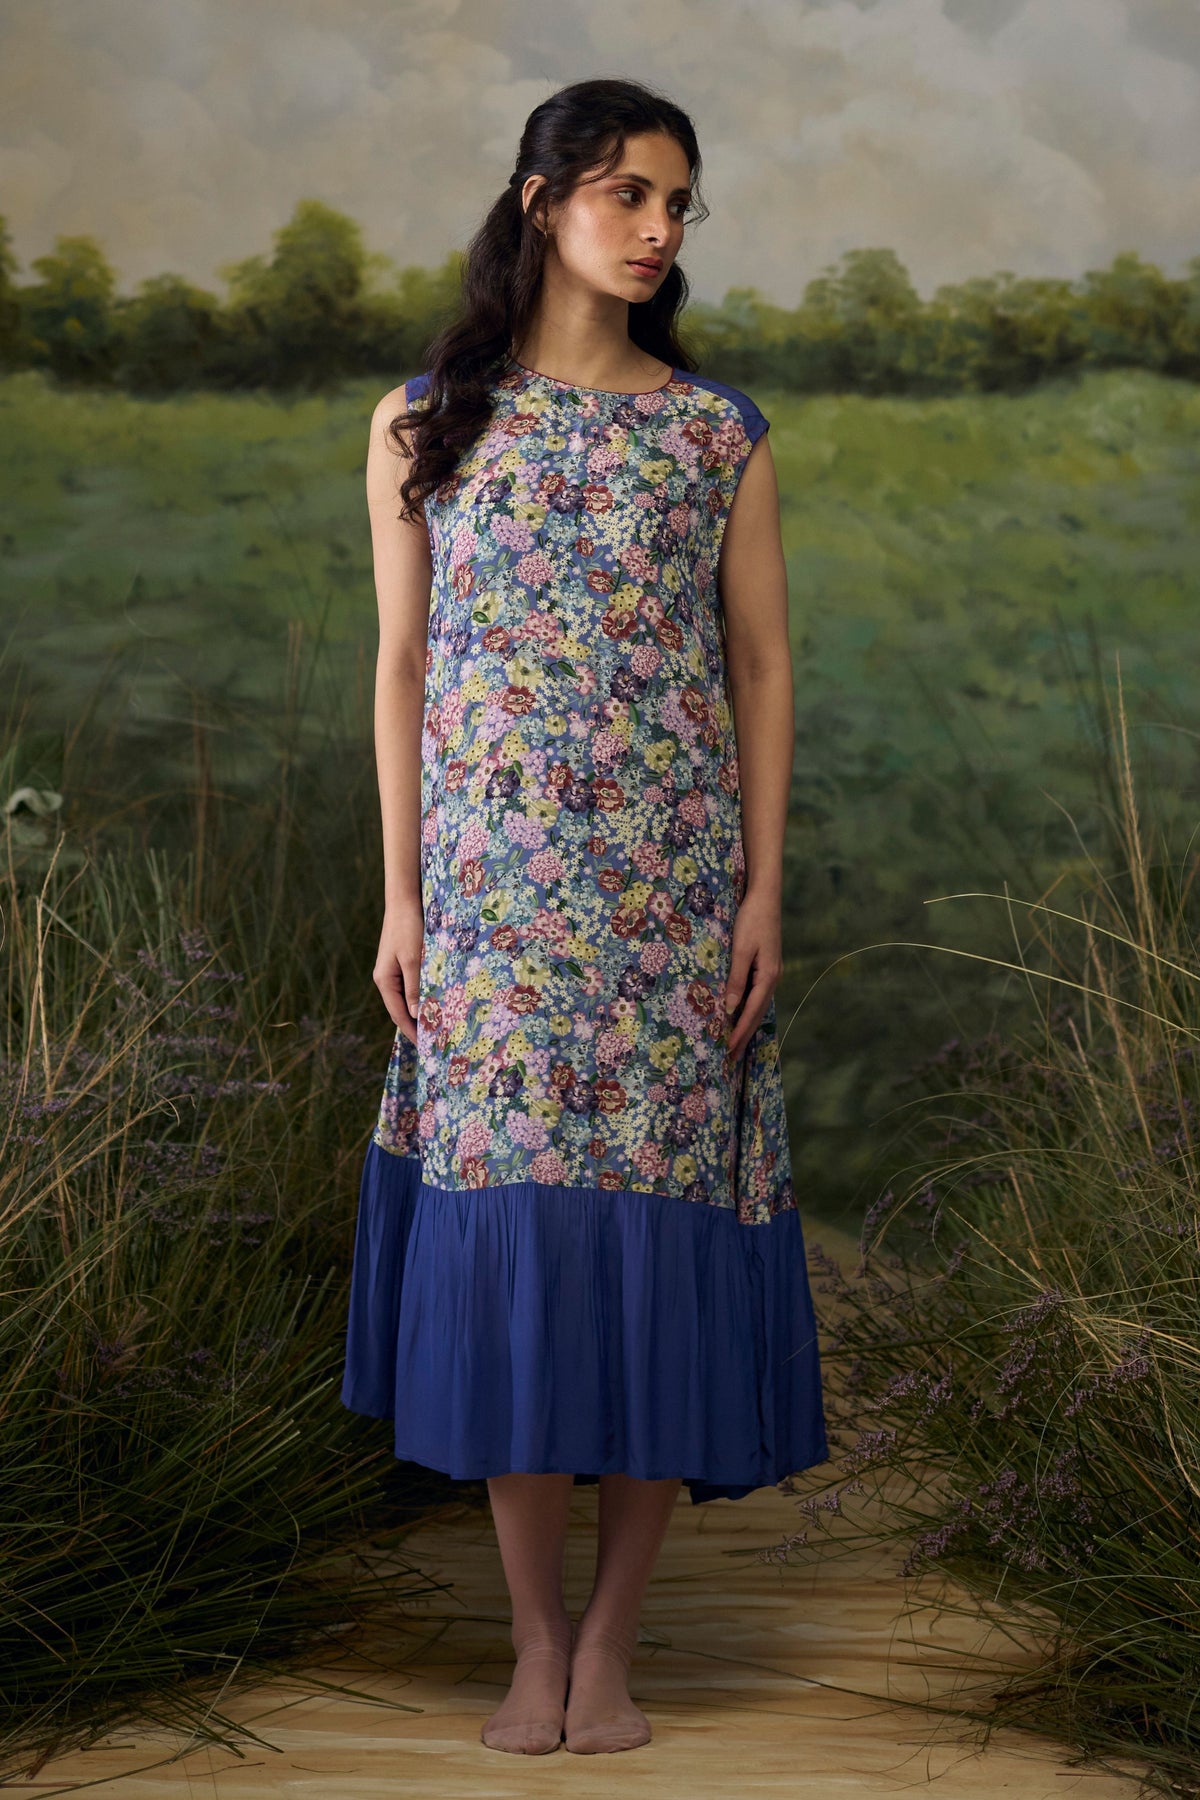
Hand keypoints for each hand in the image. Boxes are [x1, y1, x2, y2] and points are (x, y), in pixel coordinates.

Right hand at [374, 898, 423, 1043]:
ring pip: (406, 999)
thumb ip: (415, 987)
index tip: (427, 1047)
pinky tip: (433, 1003)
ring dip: (419, 1013)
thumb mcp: (413, 959)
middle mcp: (386, 979)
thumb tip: (417, 1015)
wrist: (404, 901)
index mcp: (384, 980)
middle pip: (400, 1010)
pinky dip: (421, 998)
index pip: (398, 1015)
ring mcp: (393, 971)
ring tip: (437, 1027)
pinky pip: (411, 988)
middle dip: (415, 1026)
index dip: (412, 1032)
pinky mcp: (401, 963)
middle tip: (435, 1042)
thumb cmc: (408, 928)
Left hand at [722, 888, 782, 1060]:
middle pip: (757, 1014)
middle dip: (744, 1036)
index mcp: (767, 976)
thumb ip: (736, 979)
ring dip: (746, 1026)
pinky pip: (756, 995)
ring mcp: (771, 973)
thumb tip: (729, 1009)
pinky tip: (740, 1016)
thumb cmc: (751, 920)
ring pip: (758, 1006)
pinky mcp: (766, 966)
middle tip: (730, 1058)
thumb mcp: (741, 950)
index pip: (751, 1012)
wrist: (765, 896)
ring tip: (735, 1044)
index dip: (739, 1033)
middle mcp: (772, 978)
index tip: (728, 1051)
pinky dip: (748, 1010)